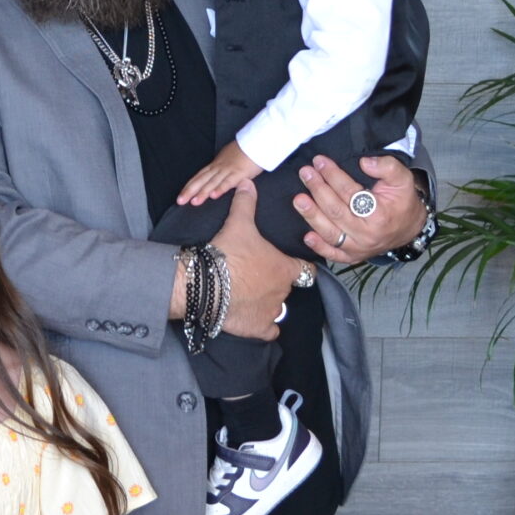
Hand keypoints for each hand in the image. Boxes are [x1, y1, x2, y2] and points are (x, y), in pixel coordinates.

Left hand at [178, 141, 261, 206]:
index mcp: (216, 165)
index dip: (189, 186)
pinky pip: (229, 181)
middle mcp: (219, 167)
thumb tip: (215, 177)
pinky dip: (221, 188)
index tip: (181, 196)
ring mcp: (229, 169)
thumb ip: (221, 169)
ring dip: (203, 192)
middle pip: (202, 179)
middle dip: (190, 191)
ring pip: (213, 182)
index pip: (199, 176)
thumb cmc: (245, 152)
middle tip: (180, 201)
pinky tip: (214, 196)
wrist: (257, 142)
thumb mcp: (229, 160)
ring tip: (194, 202)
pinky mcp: (240, 172)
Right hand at [209, 184, 301, 339]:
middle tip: (259, 276)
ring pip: (278, 308)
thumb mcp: (237, 224)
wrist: (207, 284)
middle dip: (277, 284)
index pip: (306, 270)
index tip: (293, 266)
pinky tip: (254, 320)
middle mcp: (284, 291)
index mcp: (285, 268)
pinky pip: (270, 331)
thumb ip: (246, 204)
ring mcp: (272, 311)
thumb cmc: (228, 254)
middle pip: (288, 288)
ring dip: (269, 303)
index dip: (300, 267)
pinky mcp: (258, 328)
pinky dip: (264, 327)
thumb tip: (247, 183)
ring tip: (252, 295)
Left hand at [295, 153, 425, 262]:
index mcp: (379, 215)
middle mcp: (367, 235)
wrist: (409, 228)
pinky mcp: (352, 256)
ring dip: (311, 215)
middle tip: (305, 173)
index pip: (349, 192)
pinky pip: (333, 254)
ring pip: (330, 232)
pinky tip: (306, 236)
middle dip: (318, 190)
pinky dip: (319, 247)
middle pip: (336, 211)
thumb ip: (387, 166)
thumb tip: (364, 162)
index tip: (320, 161)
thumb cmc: (403, 201)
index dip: (333, 175)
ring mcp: (358, 248)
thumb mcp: (403, 179)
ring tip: (298, 199)